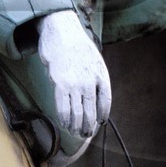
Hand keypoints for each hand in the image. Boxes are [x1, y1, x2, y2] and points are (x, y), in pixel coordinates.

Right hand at [37, 11, 111, 137]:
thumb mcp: (95, 61)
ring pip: (77, 113)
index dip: (102, 114)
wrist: (62, 32)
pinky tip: (65, 124)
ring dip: (76, 126)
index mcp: (101, 75)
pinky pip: (63, 107)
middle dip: (88, 126)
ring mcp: (75, 84)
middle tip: (86, 134)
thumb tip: (95, 99)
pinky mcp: (60, 84)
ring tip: (75, 132)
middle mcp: (90, 82)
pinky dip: (64, 119)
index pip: (106, 101)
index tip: (99, 122)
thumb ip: (96, 79)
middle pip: (91, 112)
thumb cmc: (78, 47)